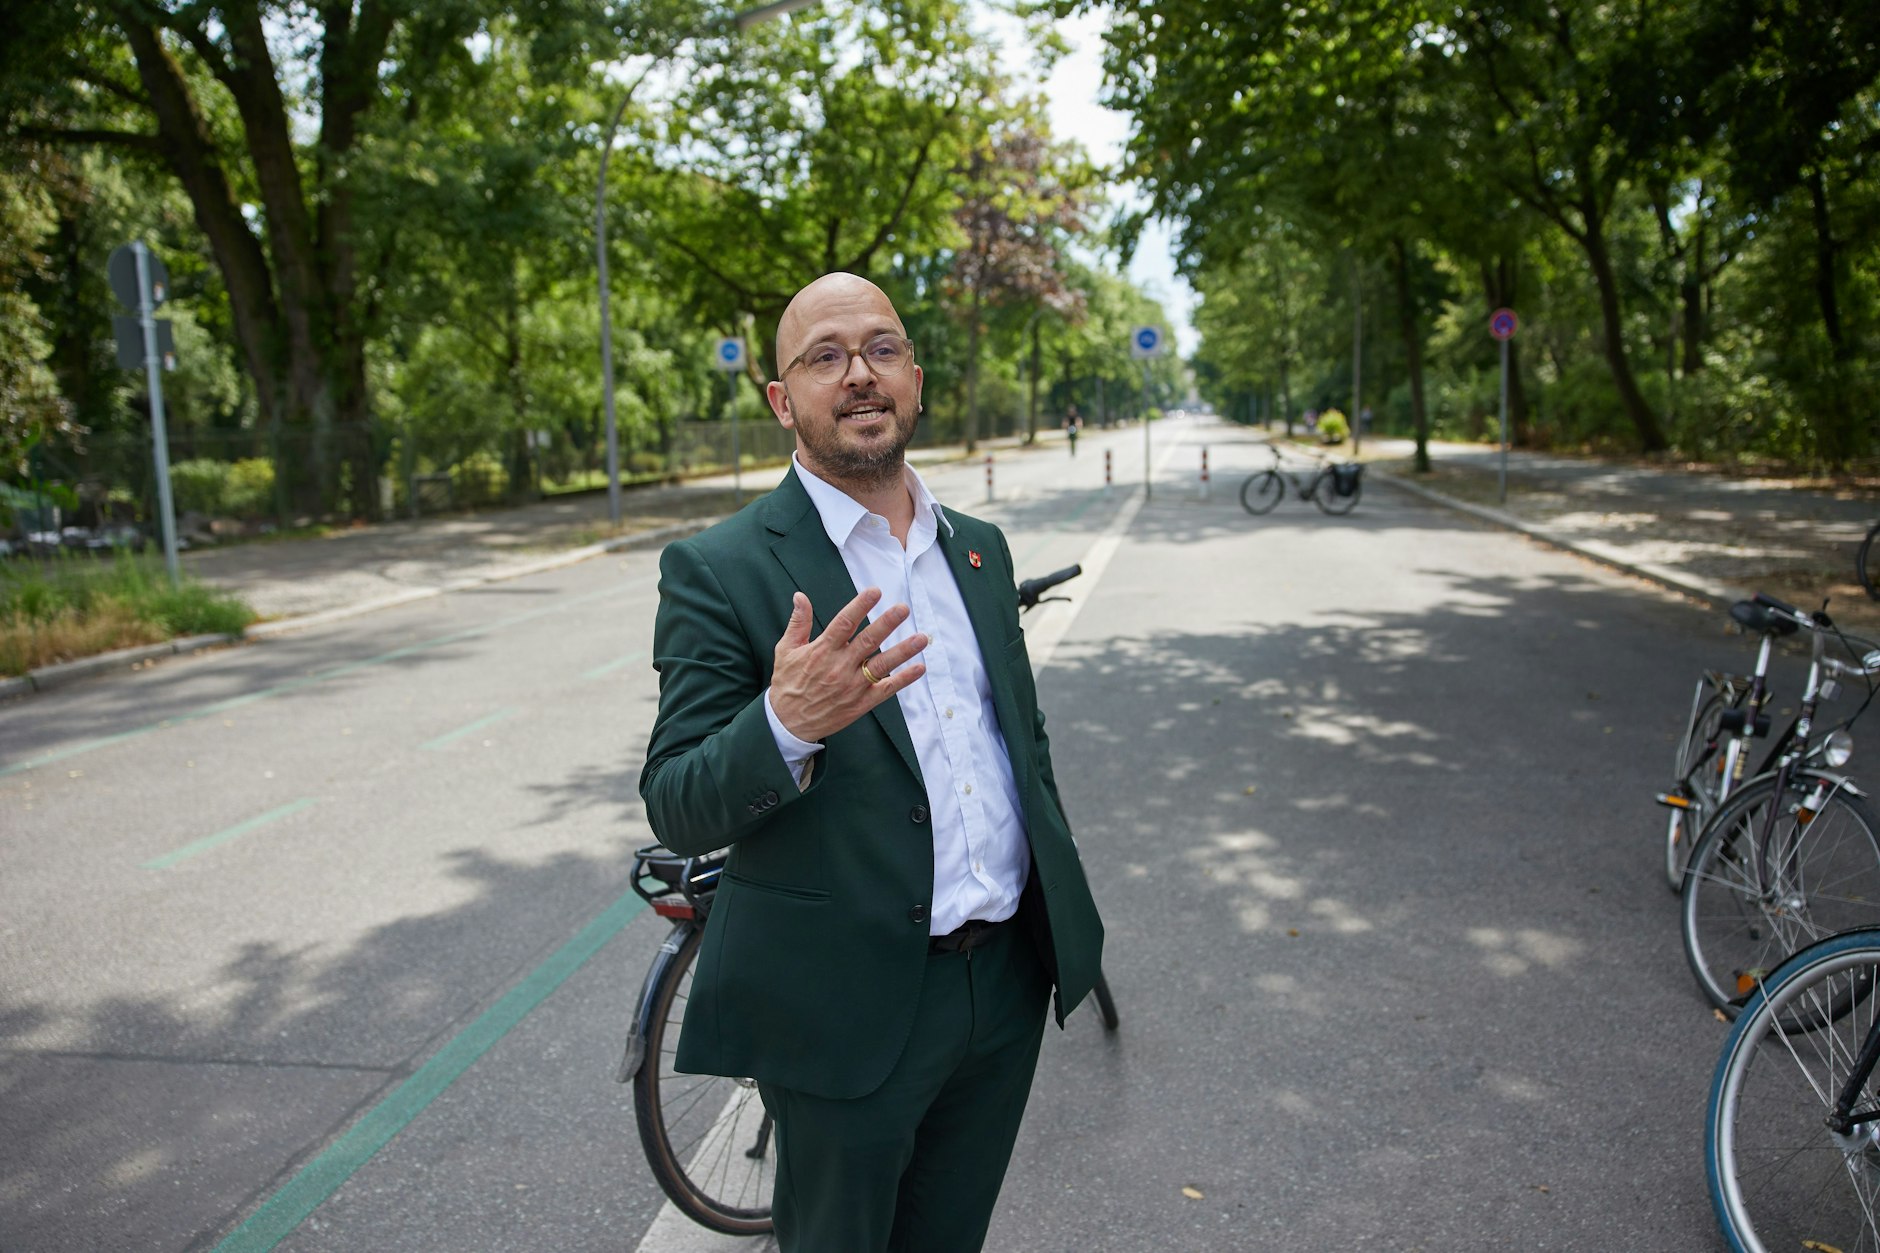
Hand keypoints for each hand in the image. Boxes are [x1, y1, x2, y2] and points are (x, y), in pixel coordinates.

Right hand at [769, 588, 927, 742]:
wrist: (788, 723)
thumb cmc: (788, 684)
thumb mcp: (786, 650)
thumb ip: (798, 623)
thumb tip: (800, 597)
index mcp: (822, 651)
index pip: (844, 623)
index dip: (860, 606)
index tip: (875, 591)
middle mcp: (839, 667)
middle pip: (868, 641)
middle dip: (887, 623)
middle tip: (903, 609)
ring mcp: (852, 686)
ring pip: (882, 665)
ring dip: (903, 651)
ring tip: (922, 638)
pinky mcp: (861, 703)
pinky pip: (886, 689)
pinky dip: (904, 679)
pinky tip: (919, 667)